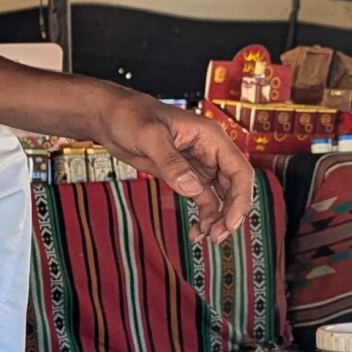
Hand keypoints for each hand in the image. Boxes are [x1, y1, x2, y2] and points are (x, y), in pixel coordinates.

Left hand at [94, 90, 253, 243]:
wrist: (110, 117)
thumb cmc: (130, 114)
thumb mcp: (149, 135)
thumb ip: (170, 162)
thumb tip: (191, 189)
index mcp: (209, 137)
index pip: (239, 170)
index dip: (241, 198)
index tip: (231, 221)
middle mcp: (209, 152)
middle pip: (234, 187)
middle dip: (230, 213)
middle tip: (218, 236)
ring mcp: (198, 165)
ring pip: (220, 197)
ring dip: (217, 218)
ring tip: (207, 237)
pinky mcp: (184, 176)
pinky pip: (202, 199)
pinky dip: (203, 216)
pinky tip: (197, 231)